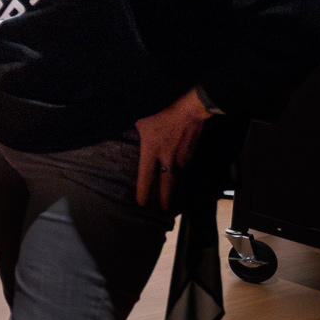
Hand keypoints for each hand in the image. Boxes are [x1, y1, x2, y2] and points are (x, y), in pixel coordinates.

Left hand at [133, 87, 217, 209]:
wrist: (191, 109)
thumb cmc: (163, 111)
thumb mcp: (141, 120)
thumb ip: (136, 130)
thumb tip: (128, 131)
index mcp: (152, 149)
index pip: (145, 175)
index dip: (143, 190)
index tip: (141, 203)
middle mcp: (167, 156)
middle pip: (166, 182)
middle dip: (164, 198)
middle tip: (164, 210)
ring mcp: (181, 155)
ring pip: (177, 174)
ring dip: (174, 186)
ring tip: (171, 196)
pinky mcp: (191, 151)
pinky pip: (184, 164)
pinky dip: (181, 170)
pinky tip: (179, 174)